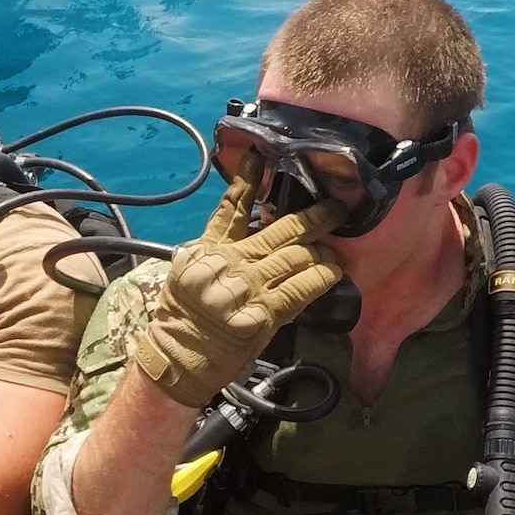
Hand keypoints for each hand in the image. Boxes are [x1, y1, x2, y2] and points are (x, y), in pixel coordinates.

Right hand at [132, 152, 346, 408]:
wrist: (178, 357)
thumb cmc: (182, 318)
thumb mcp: (188, 273)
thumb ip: (215, 250)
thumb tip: (243, 228)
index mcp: (208, 249)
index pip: (232, 208)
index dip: (249, 180)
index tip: (263, 157)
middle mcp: (230, 262)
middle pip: (279, 229)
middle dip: (313, 216)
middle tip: (336, 207)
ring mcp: (247, 287)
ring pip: (296, 257)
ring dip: (321, 249)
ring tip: (334, 246)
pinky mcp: (263, 313)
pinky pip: (301, 289)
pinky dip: (321, 277)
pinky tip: (333, 270)